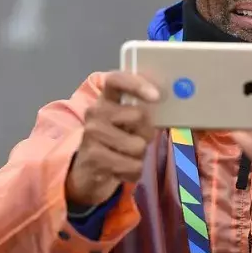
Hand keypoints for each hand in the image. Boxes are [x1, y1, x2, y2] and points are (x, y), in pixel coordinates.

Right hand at [66, 72, 159, 206]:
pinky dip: (134, 172)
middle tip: (138, 139)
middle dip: (147, 132)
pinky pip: (133, 166)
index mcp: (106, 99)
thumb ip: (143, 112)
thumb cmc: (115, 143)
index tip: (156, 96)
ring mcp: (91, 134)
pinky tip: (122, 169)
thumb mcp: (127, 124)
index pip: (116, 80)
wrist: (87, 172)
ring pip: (137, 145)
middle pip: (138, 115)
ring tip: (127, 156)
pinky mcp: (94, 158)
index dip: (137, 84)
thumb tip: (165, 101)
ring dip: (140, 155)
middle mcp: (95, 112)